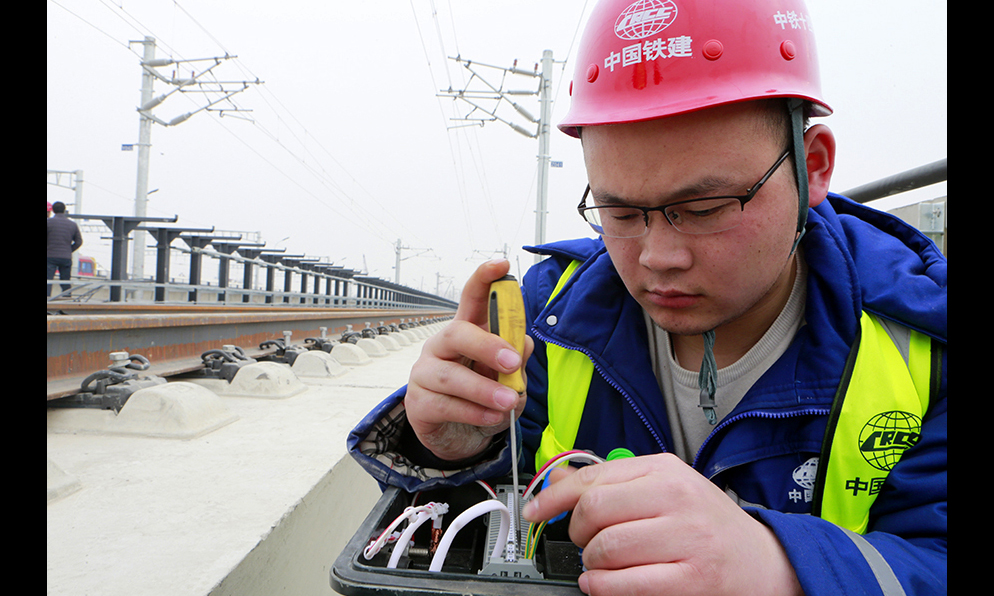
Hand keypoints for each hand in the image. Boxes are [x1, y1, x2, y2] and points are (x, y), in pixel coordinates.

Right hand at [405, 259, 533, 460]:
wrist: (460, 436)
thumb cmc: (485, 397)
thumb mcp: (508, 378)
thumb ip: (516, 360)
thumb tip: (523, 343)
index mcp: (466, 332)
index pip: (472, 298)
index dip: (485, 278)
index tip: (503, 265)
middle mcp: (441, 347)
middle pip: (456, 333)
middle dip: (487, 346)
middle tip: (512, 363)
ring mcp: (424, 374)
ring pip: (450, 376)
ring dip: (483, 389)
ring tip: (509, 401)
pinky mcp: (418, 404)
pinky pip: (445, 405)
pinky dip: (473, 412)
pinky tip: (493, 417)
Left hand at [522, 454, 802, 595]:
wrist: (764, 562)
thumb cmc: (707, 524)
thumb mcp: (666, 488)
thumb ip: (614, 484)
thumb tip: (556, 485)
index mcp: (666, 471)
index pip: (593, 478)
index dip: (553, 496)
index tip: (535, 510)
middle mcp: (676, 499)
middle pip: (593, 511)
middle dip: (577, 531)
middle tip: (585, 541)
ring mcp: (685, 540)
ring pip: (604, 549)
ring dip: (590, 563)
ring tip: (601, 564)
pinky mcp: (689, 581)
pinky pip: (622, 585)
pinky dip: (601, 587)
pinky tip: (603, 584)